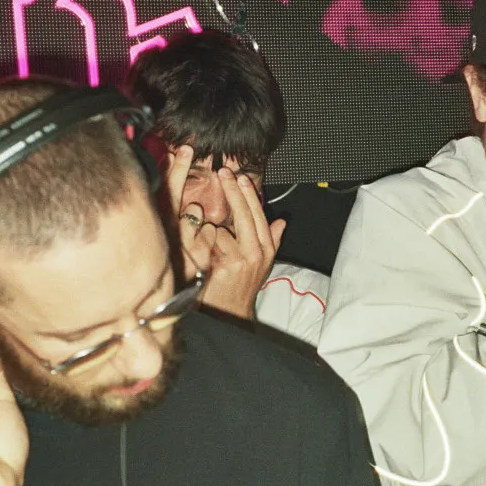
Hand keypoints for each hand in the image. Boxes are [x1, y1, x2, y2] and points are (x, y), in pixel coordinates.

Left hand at [165, 147, 285, 321]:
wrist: (232, 312)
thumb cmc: (242, 285)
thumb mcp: (261, 262)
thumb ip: (272, 240)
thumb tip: (282, 222)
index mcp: (266, 248)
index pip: (258, 215)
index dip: (249, 195)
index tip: (240, 177)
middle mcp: (256, 252)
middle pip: (245, 214)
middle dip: (234, 191)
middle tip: (224, 173)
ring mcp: (241, 259)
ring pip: (222, 229)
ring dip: (211, 233)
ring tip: (209, 248)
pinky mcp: (226, 266)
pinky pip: (211, 243)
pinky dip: (204, 246)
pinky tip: (204, 256)